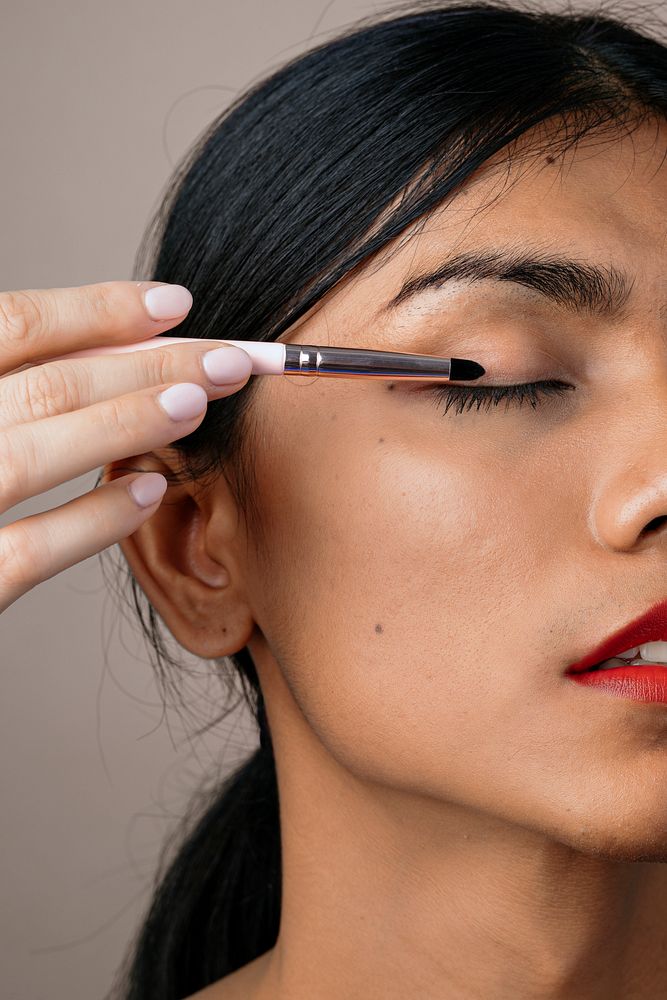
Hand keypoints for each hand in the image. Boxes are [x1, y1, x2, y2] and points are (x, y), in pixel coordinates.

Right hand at [0, 280, 252, 613]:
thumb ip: (11, 388)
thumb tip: (115, 351)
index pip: (13, 328)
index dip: (99, 310)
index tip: (178, 304)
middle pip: (46, 384)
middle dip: (150, 366)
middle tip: (230, 357)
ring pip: (34, 453)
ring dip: (127, 423)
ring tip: (198, 407)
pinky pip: (27, 550)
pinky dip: (94, 518)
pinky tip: (152, 493)